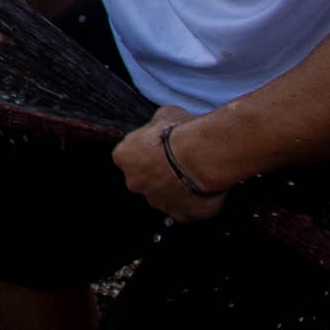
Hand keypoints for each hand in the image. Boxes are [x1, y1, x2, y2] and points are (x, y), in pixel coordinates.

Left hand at [113, 106, 221, 220]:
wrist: (204, 155)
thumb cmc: (183, 133)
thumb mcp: (164, 115)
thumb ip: (156, 126)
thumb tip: (162, 126)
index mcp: (124, 157)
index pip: (131, 156)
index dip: (149, 150)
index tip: (164, 146)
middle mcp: (135, 183)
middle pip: (145, 178)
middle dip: (160, 172)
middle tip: (181, 161)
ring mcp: (156, 201)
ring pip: (165, 195)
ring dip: (177, 187)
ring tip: (196, 173)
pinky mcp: (179, 214)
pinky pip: (186, 209)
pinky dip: (194, 202)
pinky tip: (205, 189)